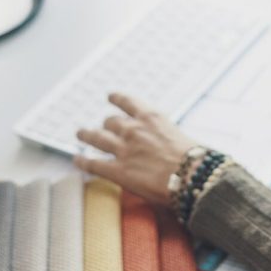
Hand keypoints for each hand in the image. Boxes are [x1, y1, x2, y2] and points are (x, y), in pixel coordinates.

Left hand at [73, 93, 200, 205]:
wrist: (190, 174)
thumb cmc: (193, 157)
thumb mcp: (179, 135)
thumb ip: (164, 135)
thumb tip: (164, 142)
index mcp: (151, 117)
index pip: (128, 102)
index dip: (117, 98)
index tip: (110, 96)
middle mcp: (134, 129)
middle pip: (110, 121)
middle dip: (106, 124)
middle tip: (102, 126)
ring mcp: (124, 149)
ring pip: (96, 138)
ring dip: (86, 135)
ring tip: (80, 133)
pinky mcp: (118, 171)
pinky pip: (93, 164)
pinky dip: (82, 161)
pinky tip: (77, 160)